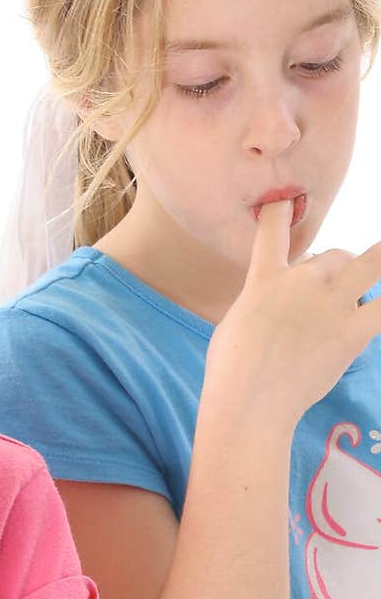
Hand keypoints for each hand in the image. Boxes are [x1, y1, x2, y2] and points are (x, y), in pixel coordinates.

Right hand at [204, 199, 380, 426]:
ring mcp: (330, 305)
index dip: (281, 209)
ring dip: (376, 263)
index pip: (273, 229)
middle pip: (336, 256)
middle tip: (335, 289)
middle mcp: (301, 282)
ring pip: (368, 267)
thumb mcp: (237, 320)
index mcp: (265, 278)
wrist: (250, 399)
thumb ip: (263, 302)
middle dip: (339, 267)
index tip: (286, 199)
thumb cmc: (232, 368)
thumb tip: (281, 306)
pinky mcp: (352, 332)